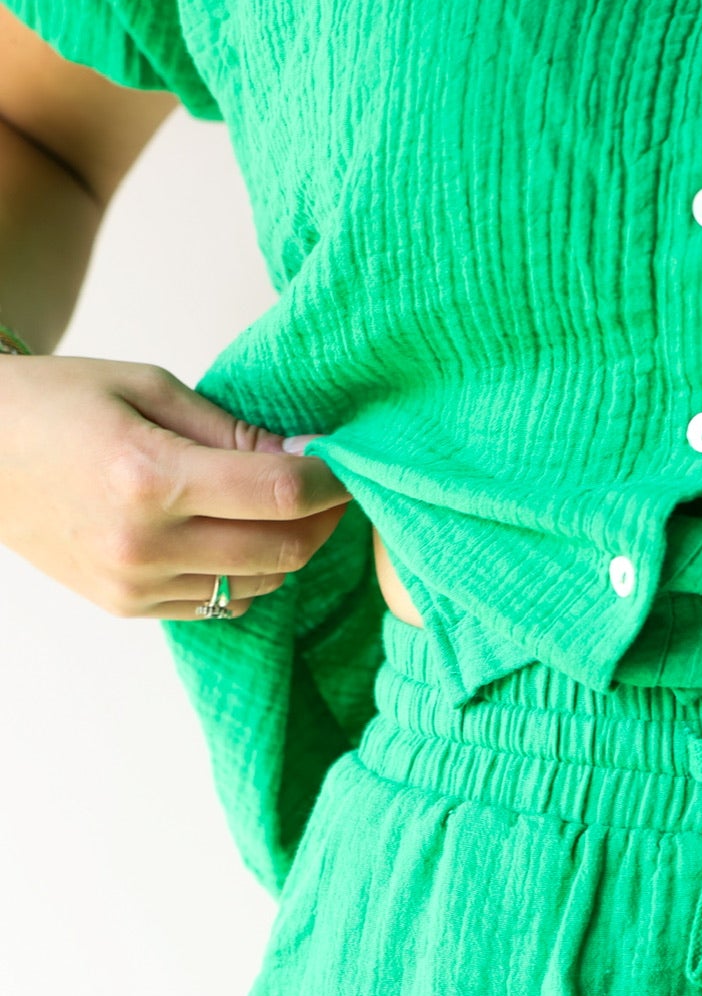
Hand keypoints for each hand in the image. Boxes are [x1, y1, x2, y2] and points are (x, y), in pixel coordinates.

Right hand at [0, 352, 350, 618]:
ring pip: (259, 586)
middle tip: (332, 491)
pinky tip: (236, 536)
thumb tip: (304, 453)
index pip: (279, 495)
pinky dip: (246, 574)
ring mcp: (137, 585)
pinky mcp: (130, 608)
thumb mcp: (146, 387)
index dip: (331, 482)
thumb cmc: (58, 404)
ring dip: (288, 551)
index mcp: (150, 477)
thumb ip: (230, 428)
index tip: (350, 465)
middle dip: (323, 522)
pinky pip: (221, 604)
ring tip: (283, 510)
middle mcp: (145, 544)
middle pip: (281, 552)